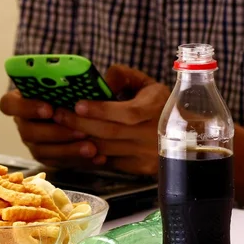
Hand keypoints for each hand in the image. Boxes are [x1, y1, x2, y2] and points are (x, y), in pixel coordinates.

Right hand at [0, 90, 100, 168]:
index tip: (49, 109)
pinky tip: (97, 157)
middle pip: (28, 131)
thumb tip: (107, 76)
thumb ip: (81, 82)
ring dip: (68, 149)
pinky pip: (58, 162)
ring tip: (91, 147)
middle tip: (80, 130)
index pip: (8, 104)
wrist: (85, 113)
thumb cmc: (75, 93)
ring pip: (42, 151)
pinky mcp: (47, 157)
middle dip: (55, 132)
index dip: (25, 107)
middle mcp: (23, 123)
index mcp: (21, 100)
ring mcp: (33, 142)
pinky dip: (79, 160)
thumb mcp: (75, 83)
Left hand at [52, 65, 169, 175]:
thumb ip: (121, 76)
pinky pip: (109, 162)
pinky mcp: (140, 167)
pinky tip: (74, 145)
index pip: (127, 113)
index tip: (78, 105)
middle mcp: (154, 133)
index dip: (101, 110)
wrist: (185, 133)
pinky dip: (89, 155)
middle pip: (110, 132)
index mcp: (156, 108)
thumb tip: (100, 84)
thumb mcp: (145, 83)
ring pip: (106, 149)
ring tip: (61, 129)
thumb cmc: (157, 103)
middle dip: (80, 124)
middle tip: (58, 115)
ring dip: (80, 140)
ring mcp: (147, 154)